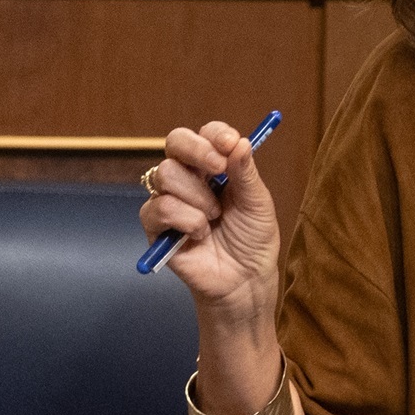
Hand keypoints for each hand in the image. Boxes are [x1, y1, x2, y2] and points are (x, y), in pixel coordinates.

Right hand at [141, 122, 282, 327]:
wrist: (244, 280)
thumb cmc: (253, 240)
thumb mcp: (258, 203)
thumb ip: (246, 173)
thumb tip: (239, 142)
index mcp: (215, 168)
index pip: (205, 135)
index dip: (215, 134)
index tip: (230, 143)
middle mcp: (189, 178)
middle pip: (175, 142)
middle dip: (198, 151)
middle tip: (219, 170)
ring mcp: (170, 199)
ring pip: (166, 174)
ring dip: (197, 196)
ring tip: (214, 218)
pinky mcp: (156, 226)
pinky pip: (159, 208)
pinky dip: (186, 220)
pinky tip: (200, 234)